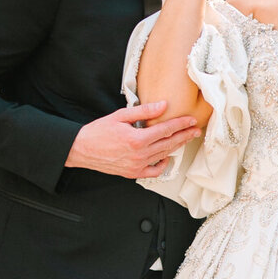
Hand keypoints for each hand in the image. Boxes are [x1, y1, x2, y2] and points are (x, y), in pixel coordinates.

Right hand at [65, 99, 198, 178]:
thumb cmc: (98, 132)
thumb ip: (143, 111)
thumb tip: (163, 105)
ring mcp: (137, 166)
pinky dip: (163, 165)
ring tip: (186, 139)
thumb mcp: (120, 116)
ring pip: (163, 156)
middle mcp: (139, 154)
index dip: (181, 124)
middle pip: (169, 144)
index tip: (191, 120)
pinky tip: (167, 157)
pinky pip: (154, 171)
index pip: (166, 130)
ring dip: (177, 147)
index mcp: (137, 139)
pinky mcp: (132, 173)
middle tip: (196, 130)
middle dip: (184, 136)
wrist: (81, 149)